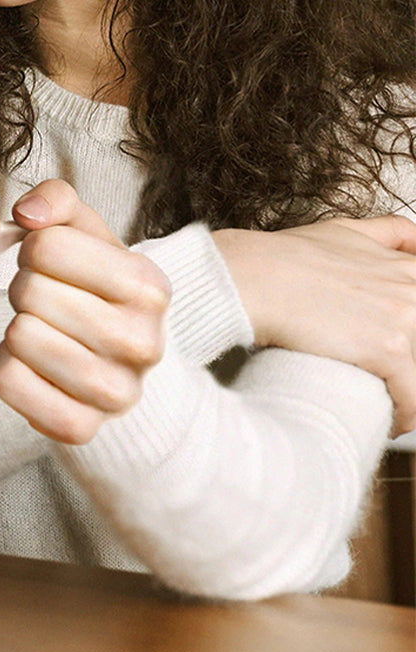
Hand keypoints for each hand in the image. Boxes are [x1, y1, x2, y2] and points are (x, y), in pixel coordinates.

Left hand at [0, 180, 169, 444]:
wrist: (120, 358)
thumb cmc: (93, 285)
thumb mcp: (86, 232)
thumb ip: (58, 199)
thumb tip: (26, 213)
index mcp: (148, 285)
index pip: (46, 246)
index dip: (33, 248)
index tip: (47, 262)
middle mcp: (143, 342)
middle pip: (29, 293)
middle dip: (23, 288)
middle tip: (41, 299)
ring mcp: (116, 393)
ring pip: (19, 338)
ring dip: (15, 326)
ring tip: (38, 328)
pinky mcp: (81, 428)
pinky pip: (7, 382)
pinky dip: (4, 366)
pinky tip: (28, 363)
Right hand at [214, 216, 415, 435]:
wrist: (252, 277)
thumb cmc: (283, 257)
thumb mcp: (342, 231)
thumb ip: (387, 232)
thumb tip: (414, 239)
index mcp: (406, 268)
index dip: (410, 335)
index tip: (401, 351)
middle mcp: (413, 290)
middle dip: (409, 365)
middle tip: (387, 377)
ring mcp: (405, 319)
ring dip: (409, 394)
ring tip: (388, 405)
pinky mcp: (390, 349)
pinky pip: (414, 399)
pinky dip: (405, 416)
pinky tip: (389, 421)